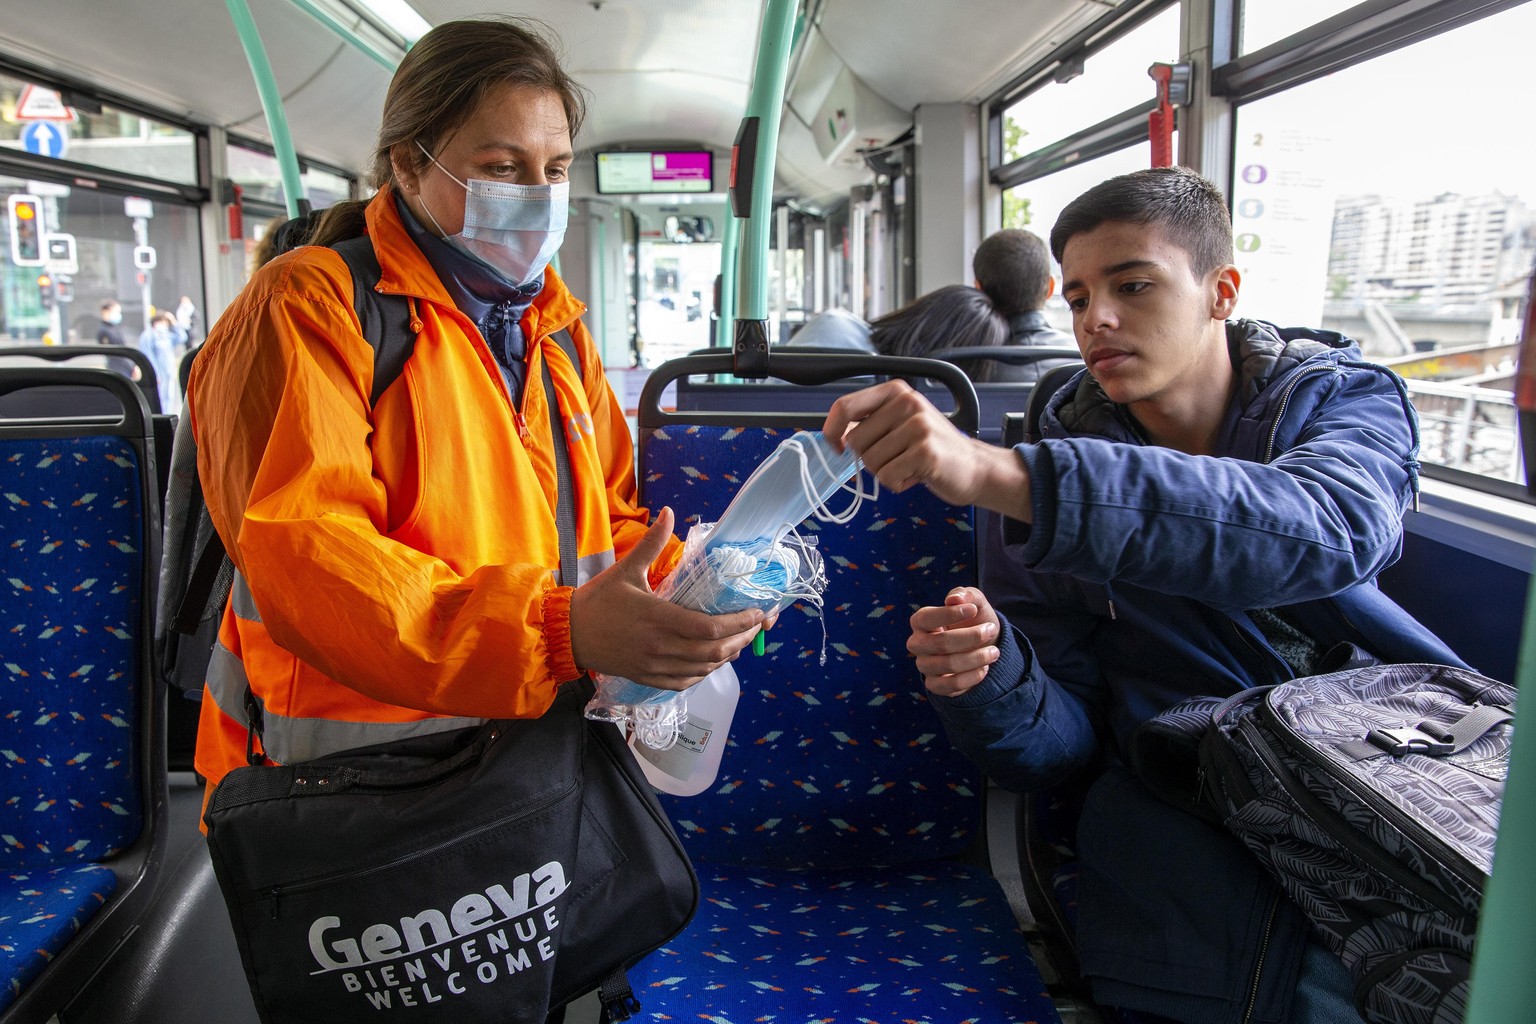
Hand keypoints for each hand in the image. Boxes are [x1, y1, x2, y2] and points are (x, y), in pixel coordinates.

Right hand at [570, 507, 765, 689]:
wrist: (566, 635)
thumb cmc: (597, 601)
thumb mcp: (625, 568)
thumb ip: (652, 543)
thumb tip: (668, 511)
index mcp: (658, 618)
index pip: (709, 627)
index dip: (739, 622)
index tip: (758, 611)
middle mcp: (660, 647)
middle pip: (714, 651)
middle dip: (742, 638)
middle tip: (757, 624)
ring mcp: (654, 666)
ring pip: (703, 668)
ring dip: (727, 656)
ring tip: (741, 639)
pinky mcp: (648, 678)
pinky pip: (685, 682)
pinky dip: (705, 672)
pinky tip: (712, 659)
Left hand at [822, 380, 1029, 514]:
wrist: (974, 467)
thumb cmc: (931, 448)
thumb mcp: (900, 423)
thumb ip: (870, 422)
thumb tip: (835, 433)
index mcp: (896, 391)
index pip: (845, 406)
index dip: (831, 431)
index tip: (837, 447)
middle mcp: (907, 402)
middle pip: (855, 440)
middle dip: (870, 458)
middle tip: (897, 457)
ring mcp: (918, 426)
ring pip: (870, 462)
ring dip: (886, 472)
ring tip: (910, 465)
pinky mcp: (925, 451)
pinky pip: (887, 477)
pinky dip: (898, 484)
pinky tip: (917, 475)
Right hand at [907, 587, 1000, 697]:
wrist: (983, 646)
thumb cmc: (973, 620)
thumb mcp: (973, 602)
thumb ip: (965, 594)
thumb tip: (954, 599)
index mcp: (920, 622)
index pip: (926, 618)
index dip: (949, 614)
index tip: (973, 609)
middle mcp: (917, 644)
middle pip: (940, 643)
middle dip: (971, 637)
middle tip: (991, 630)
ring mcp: (924, 665)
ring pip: (948, 665)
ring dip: (977, 658)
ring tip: (994, 652)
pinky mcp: (934, 684)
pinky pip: (951, 685)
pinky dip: (972, 677)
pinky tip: (985, 668)